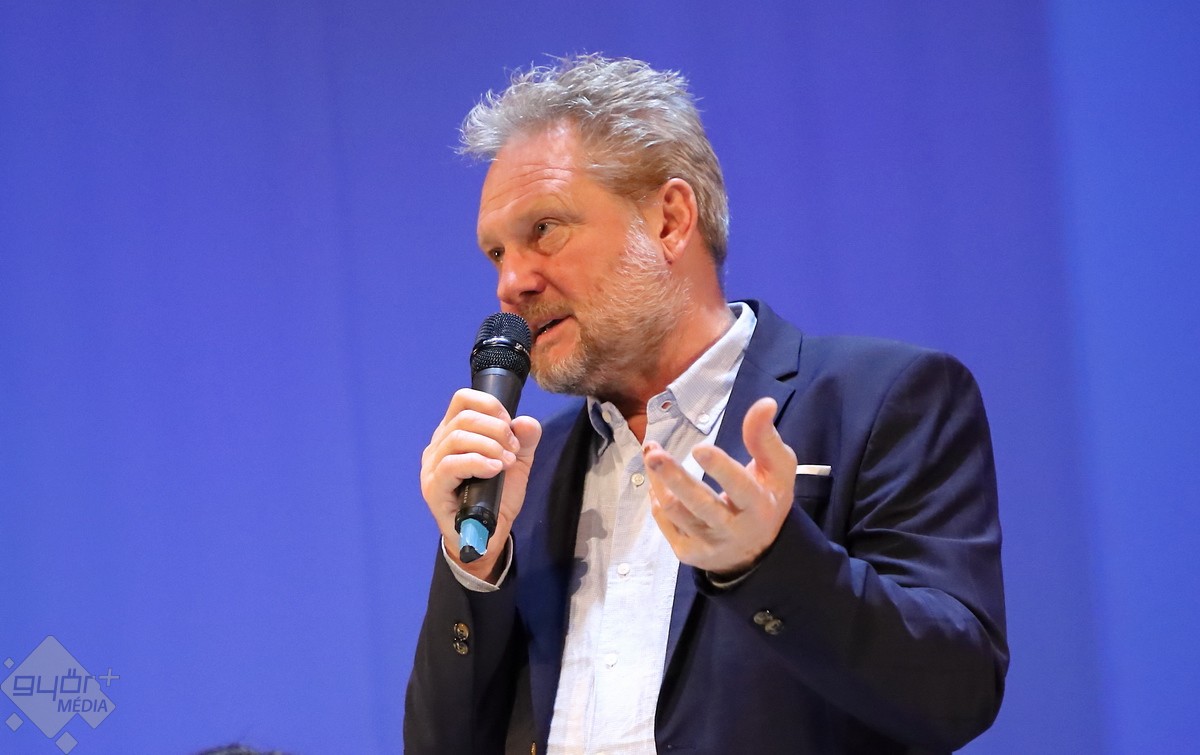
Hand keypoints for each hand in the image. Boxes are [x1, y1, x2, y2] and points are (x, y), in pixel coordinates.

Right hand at [420, 387, 541, 580]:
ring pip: (457, 438)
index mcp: (454, 433)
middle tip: (513, 451)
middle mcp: (438, 445)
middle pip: (464, 417)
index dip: (489, 405)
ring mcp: (432, 467)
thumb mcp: (517, 462)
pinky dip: (478, 462)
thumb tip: (525, 421)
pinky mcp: (433, 488)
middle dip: (497, 429)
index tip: (510, 425)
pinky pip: (451, 464)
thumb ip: (525, 440)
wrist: (488, 536)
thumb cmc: (496, 496)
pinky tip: (494, 469)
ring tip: (507, 462)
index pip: (462, 399)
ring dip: (490, 446)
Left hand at [643, 397, 795, 575]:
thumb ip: (766, 438)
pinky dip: (657, 498)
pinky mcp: (688, 553)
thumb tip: (764, 403)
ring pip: (676, 512)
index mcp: (759, 507)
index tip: (699, 448)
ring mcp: (708, 544)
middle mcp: (733, 530)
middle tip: (653, 453)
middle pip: (699, 505)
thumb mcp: (777, 469)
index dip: (720, 469)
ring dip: (658, 481)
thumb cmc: (766, 498)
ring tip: (651, 453)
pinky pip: (665, 523)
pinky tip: (656, 480)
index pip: (740, 488)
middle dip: (674, 478)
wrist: (757, 551)